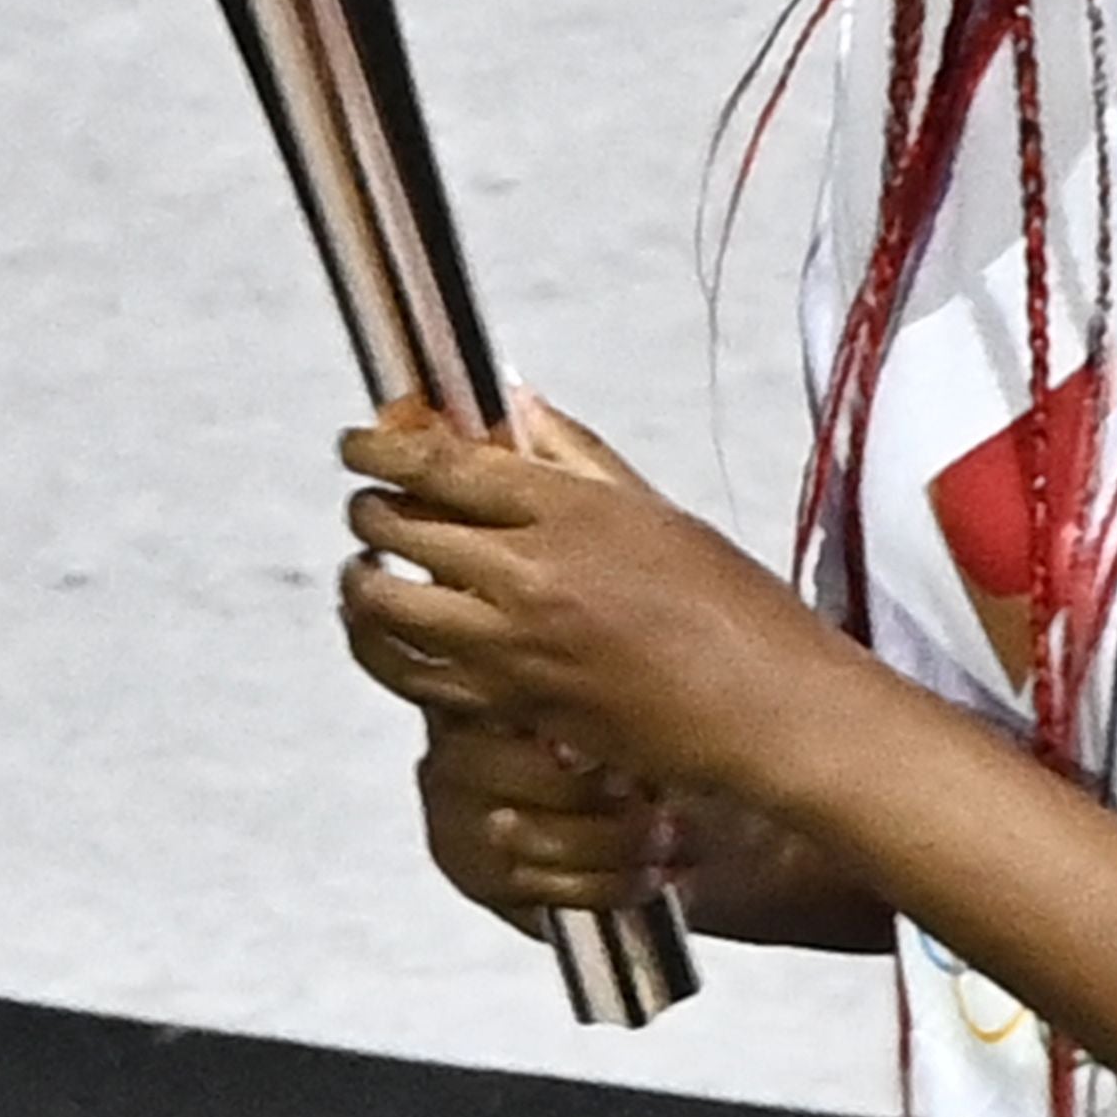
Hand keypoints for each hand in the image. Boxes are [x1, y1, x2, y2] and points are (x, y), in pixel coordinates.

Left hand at [336, 395, 863, 810]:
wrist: (764, 708)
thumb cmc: (732, 607)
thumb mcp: (658, 512)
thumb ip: (578, 458)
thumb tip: (519, 407)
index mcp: (571, 509)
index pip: (443, 463)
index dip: (380, 450)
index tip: (353, 444)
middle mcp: (530, 573)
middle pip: (402, 531)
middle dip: (367, 516)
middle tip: (365, 510)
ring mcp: (514, 647)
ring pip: (389, 614)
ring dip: (362, 590)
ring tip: (365, 580)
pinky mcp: (512, 708)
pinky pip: (420, 680)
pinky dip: (394, 656)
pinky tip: (401, 646)